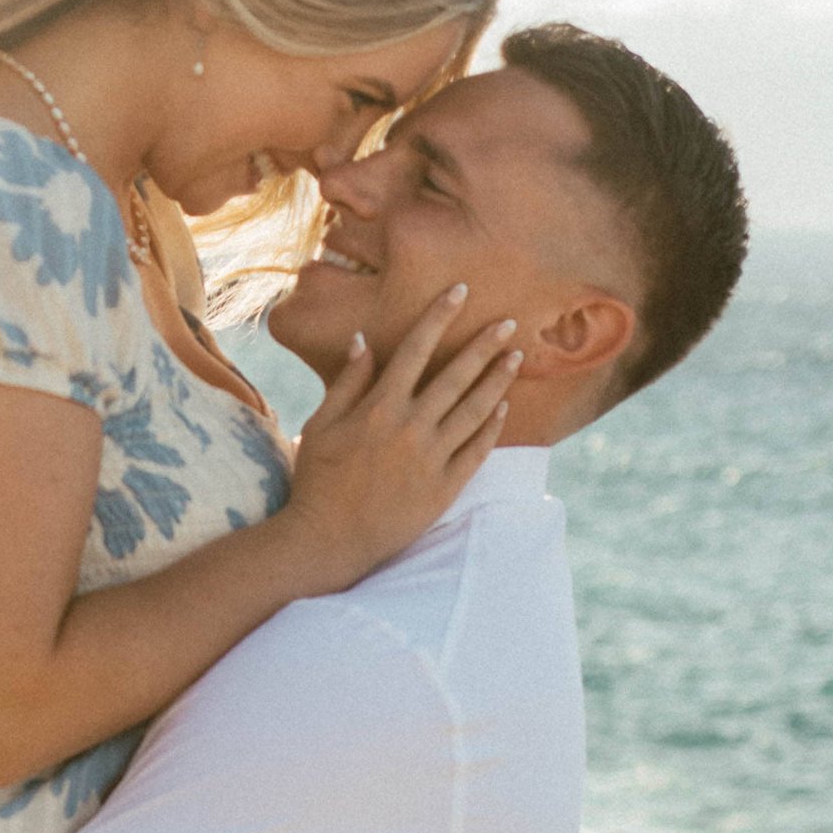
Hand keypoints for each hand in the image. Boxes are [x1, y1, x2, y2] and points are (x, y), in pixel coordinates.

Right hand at [274, 282, 520, 592]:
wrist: (328, 541)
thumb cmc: (317, 481)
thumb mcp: (321, 425)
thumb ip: (347, 382)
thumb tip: (363, 340)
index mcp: (378, 407)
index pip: (415, 349)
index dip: (439, 317)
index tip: (460, 291)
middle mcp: (410, 428)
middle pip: (457, 375)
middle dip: (484, 344)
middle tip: (509, 321)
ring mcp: (431, 458)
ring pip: (475, 409)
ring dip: (498, 379)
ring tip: (515, 357)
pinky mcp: (444, 488)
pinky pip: (477, 450)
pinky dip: (491, 426)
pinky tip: (502, 406)